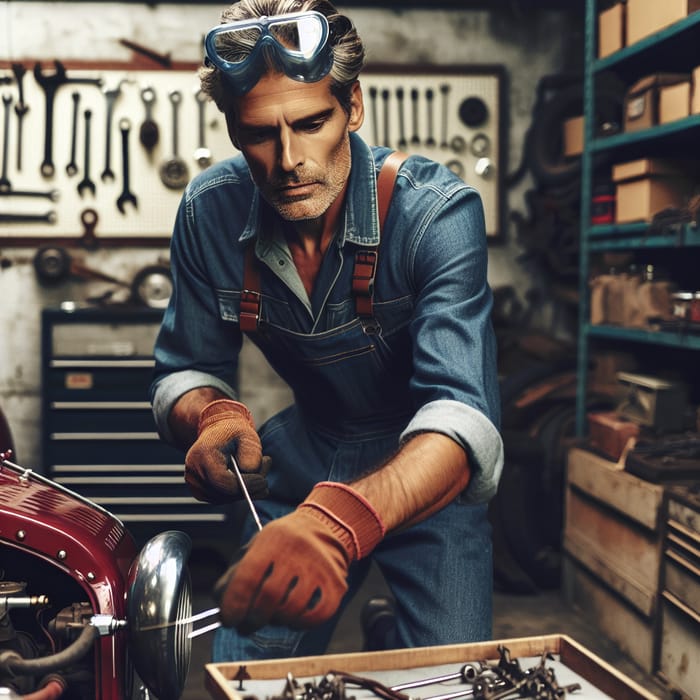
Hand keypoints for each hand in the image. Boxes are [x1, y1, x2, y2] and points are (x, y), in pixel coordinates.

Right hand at [185, 399, 267, 502]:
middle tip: (265, 479)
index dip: (245, 485)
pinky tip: (248, 482)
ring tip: (258, 475)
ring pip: (225, 499)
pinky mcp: (200, 492)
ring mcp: (194, 484)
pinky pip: (222, 499)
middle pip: (224, 493)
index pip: (222, 480)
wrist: (216, 431)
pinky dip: (237, 493)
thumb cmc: (231, 432)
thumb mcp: (246, 435)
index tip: (263, 481)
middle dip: (249, 488)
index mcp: (202, 455)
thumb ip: (251, 452)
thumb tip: (250, 471)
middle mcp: (193, 472)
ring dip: (244, 491)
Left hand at [214, 482, 384, 631]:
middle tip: (247, 626)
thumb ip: (235, 574)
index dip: (233, 605)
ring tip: (272, 616)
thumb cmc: (284, 541)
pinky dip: (300, 624)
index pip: (247, 578)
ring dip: (276, 621)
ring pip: (291, 610)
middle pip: (269, 598)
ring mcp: (320, 568)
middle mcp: (298, 551)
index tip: (229, 619)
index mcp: (273, 539)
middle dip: (252, 620)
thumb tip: (221, 608)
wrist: (325, 526)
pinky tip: (293, 617)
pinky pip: (316, 616)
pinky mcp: (336, 584)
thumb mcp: (256, 545)